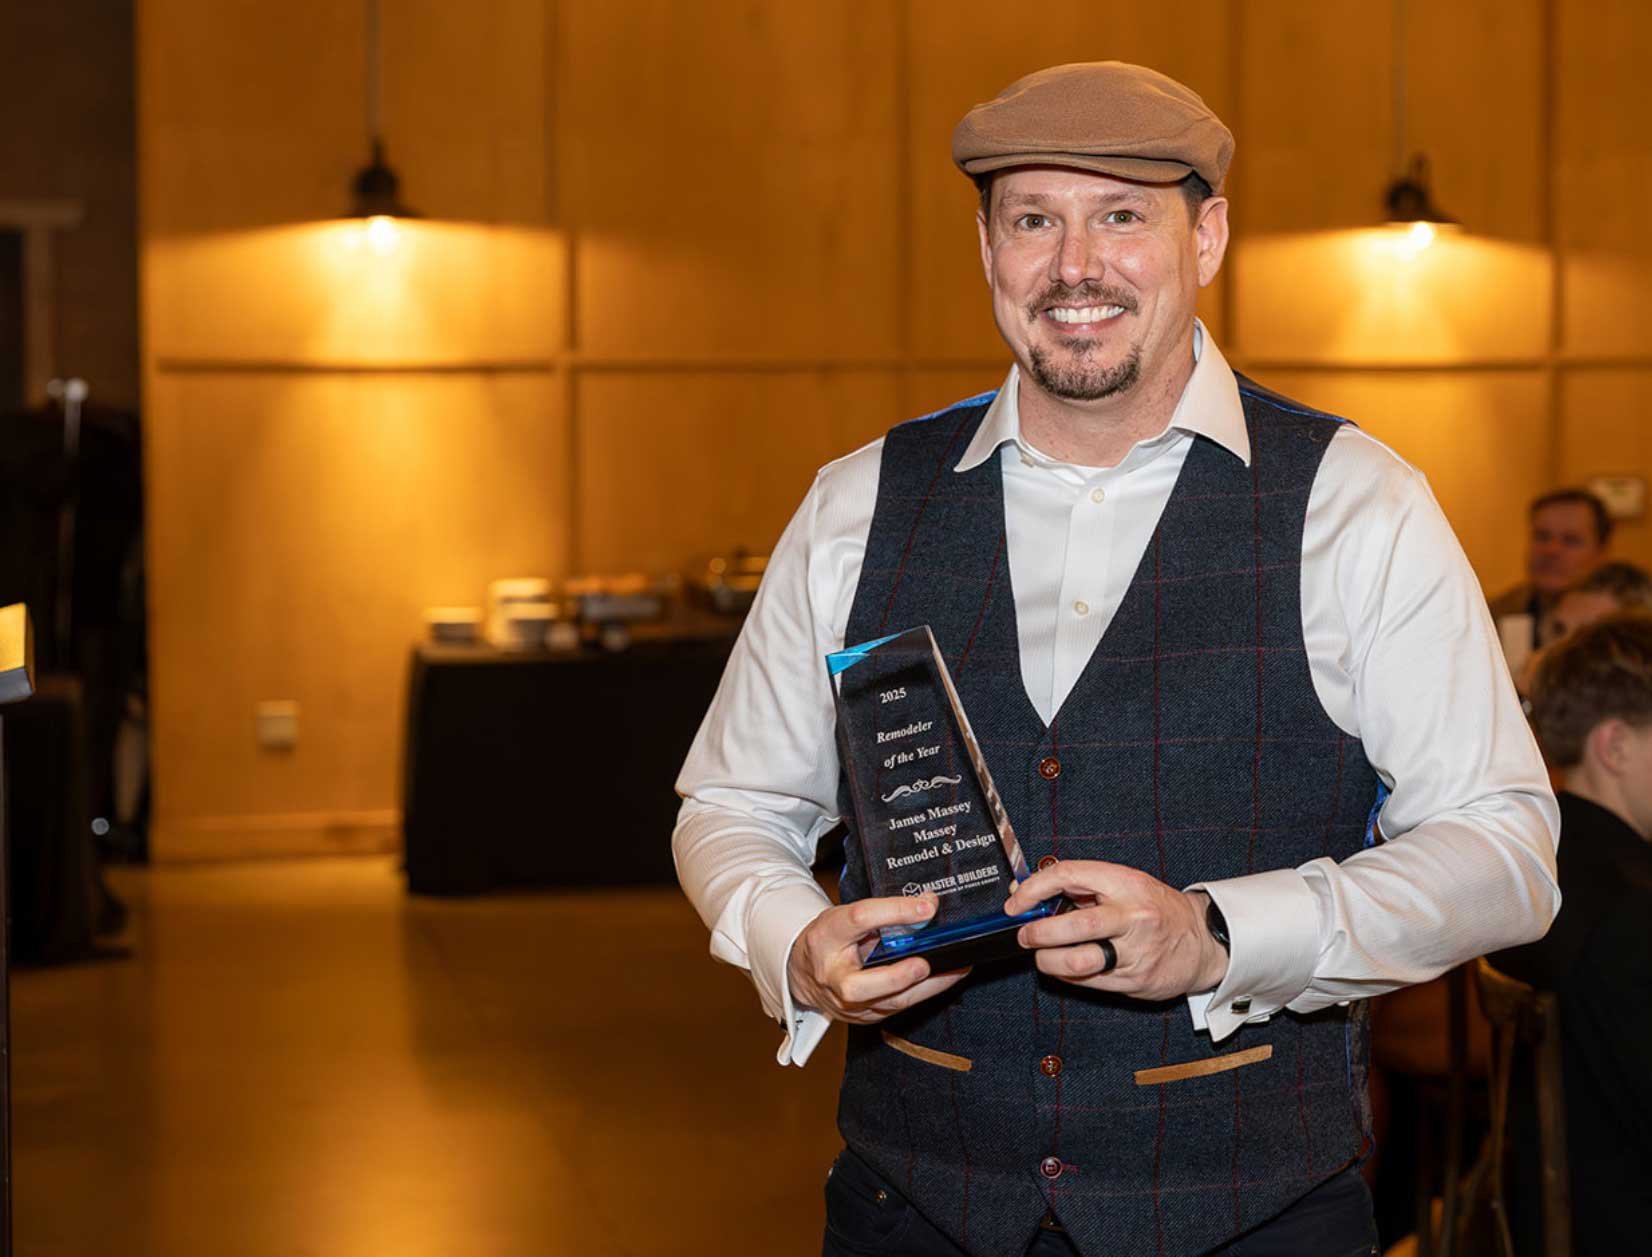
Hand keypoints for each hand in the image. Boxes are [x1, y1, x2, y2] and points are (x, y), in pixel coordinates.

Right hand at [787, 894, 971, 1024]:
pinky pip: (898, 1007)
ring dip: (926, 986)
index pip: (859, 920)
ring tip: (956, 968)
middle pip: (859, 985)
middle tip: (925, 963)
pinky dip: (924, 992)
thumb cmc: (829, 939)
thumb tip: (928, 904)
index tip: (927, 907)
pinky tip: (945, 978)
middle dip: (896, 977)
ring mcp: (846, 1003)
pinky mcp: (864, 1016)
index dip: (894, 911)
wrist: (802, 972)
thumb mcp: (846, 916)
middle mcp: (832, 975)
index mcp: (826, 937)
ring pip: (888, 1003)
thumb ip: (883, 913)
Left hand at [1004, 861, 1227, 1000]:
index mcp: (1125, 882)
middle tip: (1026, 936)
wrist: (1202, 939)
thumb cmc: (1156, 908)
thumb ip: (1083, 887)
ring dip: (1049, 961)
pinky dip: (1068, 977)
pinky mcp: (1136, 980)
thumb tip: (1032, 895)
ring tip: (1043, 956)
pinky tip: (1065, 969)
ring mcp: (1135, 950)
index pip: (1068, 876)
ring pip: (1078, 962)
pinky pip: (1089, 982)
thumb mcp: (1125, 884)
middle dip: (1038, 933)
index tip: (1016, 904)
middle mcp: (1132, 915)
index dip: (1034, 889)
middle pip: (1073, 925)